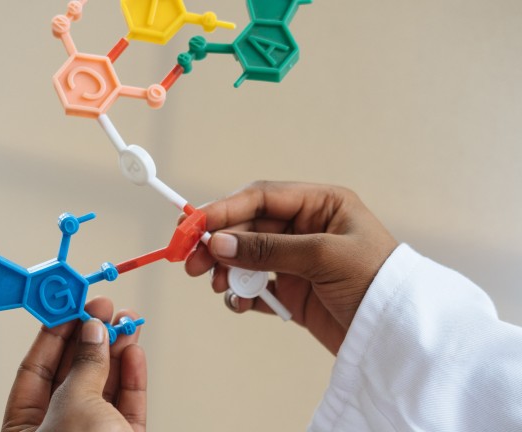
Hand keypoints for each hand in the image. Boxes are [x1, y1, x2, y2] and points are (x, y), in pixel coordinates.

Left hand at [2, 297, 146, 431]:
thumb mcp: (74, 405)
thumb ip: (84, 366)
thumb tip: (93, 333)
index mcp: (25, 429)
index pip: (35, 371)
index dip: (54, 335)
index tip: (71, 307)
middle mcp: (57, 429)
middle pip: (73, 374)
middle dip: (91, 338)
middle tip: (103, 310)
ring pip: (104, 385)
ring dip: (117, 351)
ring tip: (127, 323)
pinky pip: (126, 403)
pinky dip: (132, 377)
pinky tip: (134, 354)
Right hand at [185, 181, 397, 354]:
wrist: (399, 336)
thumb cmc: (375, 281)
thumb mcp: (323, 256)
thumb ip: (268, 249)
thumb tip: (219, 243)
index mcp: (320, 205)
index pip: (262, 197)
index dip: (225, 208)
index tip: (195, 224)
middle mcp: (305, 228)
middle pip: (249, 228)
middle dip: (219, 244)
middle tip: (192, 262)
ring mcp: (298, 260)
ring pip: (248, 257)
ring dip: (228, 270)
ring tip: (219, 286)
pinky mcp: (294, 291)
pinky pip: (257, 286)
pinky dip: (243, 295)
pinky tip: (239, 304)